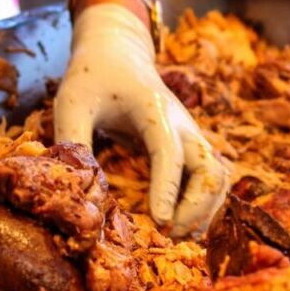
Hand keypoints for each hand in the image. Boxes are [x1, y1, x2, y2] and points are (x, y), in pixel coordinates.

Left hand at [54, 3, 228, 236]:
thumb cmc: (93, 78)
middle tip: (167, 234)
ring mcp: (192, 137)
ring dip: (206, 211)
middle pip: (210, 169)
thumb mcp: (71, 103)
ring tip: (177, 236)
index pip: (168, 152)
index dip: (167, 188)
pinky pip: (213, 180)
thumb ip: (71, 140)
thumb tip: (74, 186)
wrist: (119, 54)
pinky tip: (184, 226)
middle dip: (195, 207)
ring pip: (218, 178)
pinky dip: (207, 206)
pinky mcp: (193, 148)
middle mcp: (182, 124)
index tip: (160, 221)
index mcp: (153, 109)